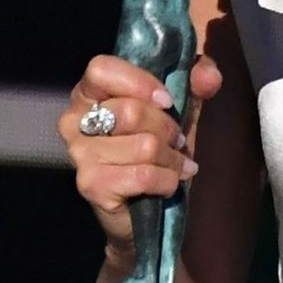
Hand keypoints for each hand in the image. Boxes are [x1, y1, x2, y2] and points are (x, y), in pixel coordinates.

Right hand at [58, 53, 218, 263]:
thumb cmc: (158, 150)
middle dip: (167, 128)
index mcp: (89, 93)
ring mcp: (79, 154)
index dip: (139, 82)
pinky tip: (168, 185)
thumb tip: (208, 75)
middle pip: (131, 111)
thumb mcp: (180, 109)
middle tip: (176, 140)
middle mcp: (74, 121)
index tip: (167, 101)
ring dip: (171, 158)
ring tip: (175, 164)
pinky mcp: (90, 185)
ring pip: (143, 145)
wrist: (146, 213)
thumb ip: (197, 82)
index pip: (101, 69)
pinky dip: (166, 181)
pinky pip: (143, 174)